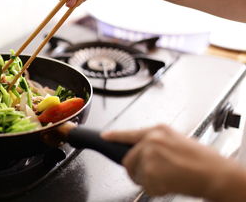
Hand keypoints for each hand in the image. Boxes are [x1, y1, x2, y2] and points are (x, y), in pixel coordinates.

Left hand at [102, 124, 245, 200]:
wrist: (214, 173)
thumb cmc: (201, 160)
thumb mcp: (177, 141)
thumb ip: (157, 144)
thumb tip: (143, 153)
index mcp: (158, 130)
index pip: (129, 133)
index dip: (114, 136)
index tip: (104, 137)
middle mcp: (151, 140)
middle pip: (128, 158)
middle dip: (137, 169)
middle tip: (153, 174)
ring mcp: (149, 155)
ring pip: (136, 173)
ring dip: (148, 180)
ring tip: (167, 177)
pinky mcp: (150, 171)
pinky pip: (144, 185)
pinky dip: (154, 188)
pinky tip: (169, 182)